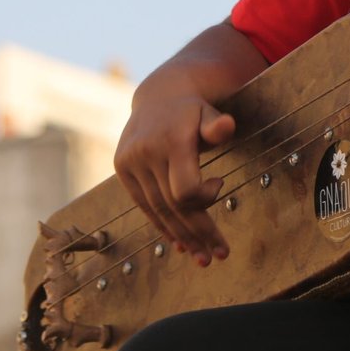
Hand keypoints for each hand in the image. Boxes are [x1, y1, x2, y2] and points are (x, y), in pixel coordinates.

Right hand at [114, 88, 235, 265]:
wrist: (159, 94)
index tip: (220, 184)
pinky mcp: (122, 168)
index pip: (184, 189)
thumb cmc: (193, 109)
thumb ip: (217, 124)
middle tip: (218, 256)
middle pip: (173, 204)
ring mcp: (131, 162)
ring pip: (158, 209)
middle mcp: (146, 152)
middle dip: (198, 232)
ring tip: (201, 256)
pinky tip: (179, 242)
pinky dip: (162, 224)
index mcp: (170, 140)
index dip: (205, 198)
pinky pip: (144, 204)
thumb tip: (226, 126)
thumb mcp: (209, 111)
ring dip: (181, 235)